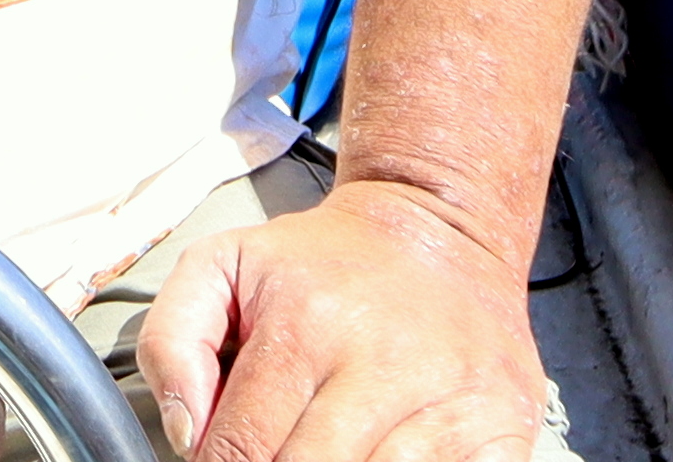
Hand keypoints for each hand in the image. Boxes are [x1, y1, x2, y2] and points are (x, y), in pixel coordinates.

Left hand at [134, 176, 550, 460]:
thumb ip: (171, 341)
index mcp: (304, 327)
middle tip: (274, 451)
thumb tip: (186, 432)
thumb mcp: (222, 263)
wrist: (439, 233)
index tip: (222, 459)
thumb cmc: (324, 263)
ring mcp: (449, 403)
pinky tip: (382, 454)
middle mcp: (381, 366)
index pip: (241, 448)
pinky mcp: (501, 430)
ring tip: (327, 447)